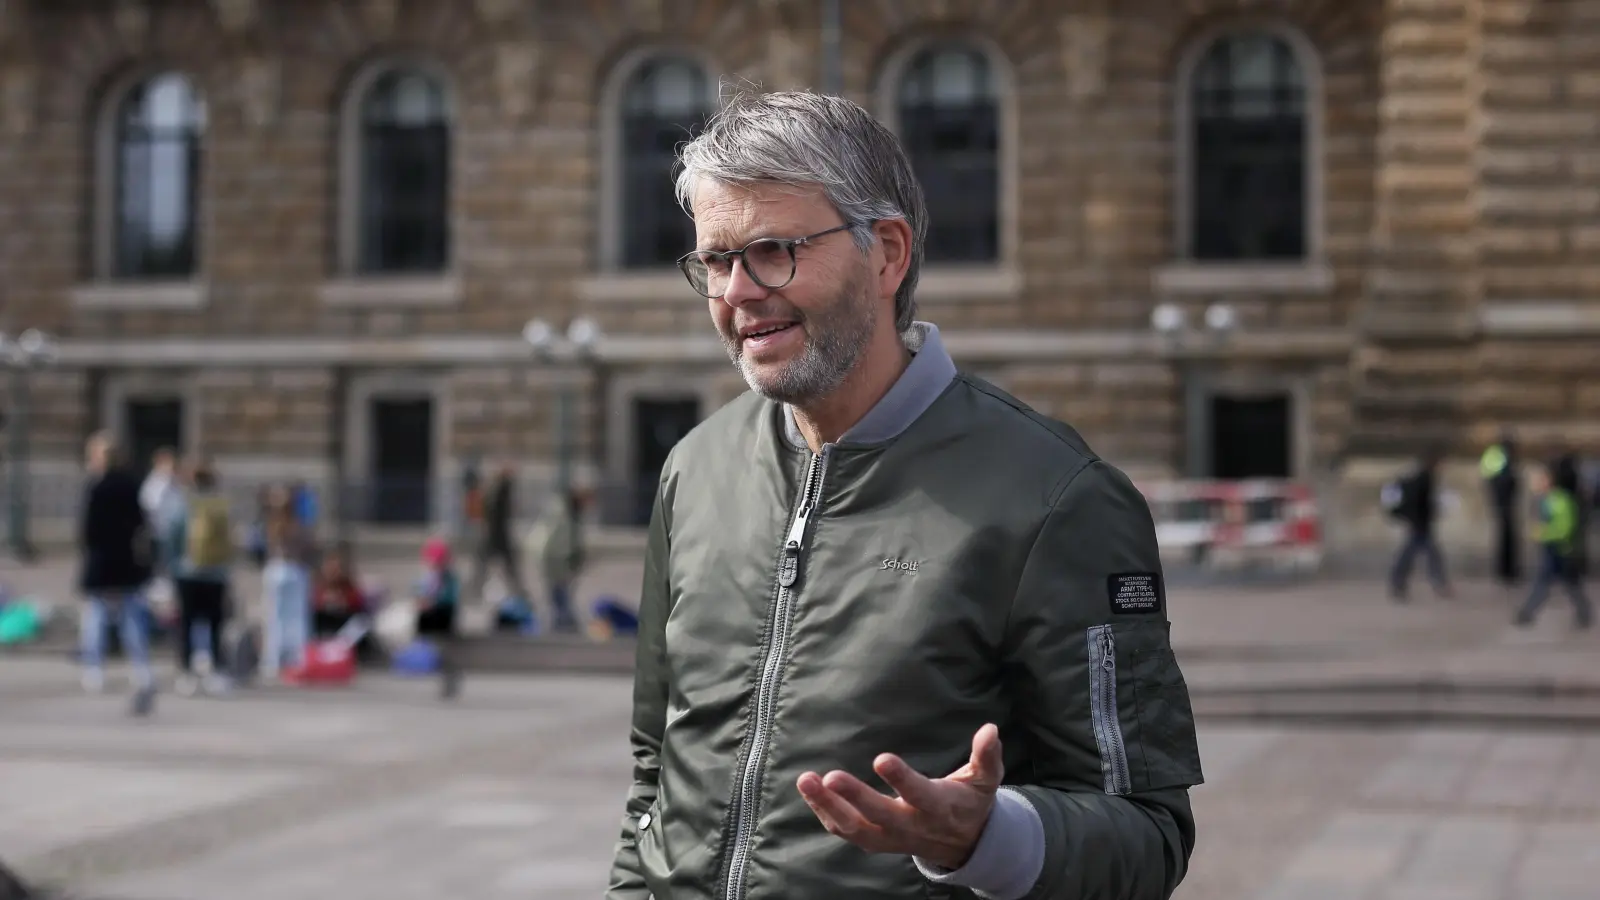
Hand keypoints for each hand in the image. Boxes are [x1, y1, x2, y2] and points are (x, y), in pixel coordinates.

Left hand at [796, 723, 1003, 870]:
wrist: (965, 845)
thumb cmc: (971, 802)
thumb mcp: (985, 781)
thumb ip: (987, 757)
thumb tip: (991, 729)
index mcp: (939, 807)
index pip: (919, 794)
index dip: (901, 779)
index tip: (881, 758)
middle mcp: (912, 825)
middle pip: (880, 815)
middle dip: (855, 797)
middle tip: (831, 776)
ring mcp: (891, 837)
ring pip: (856, 829)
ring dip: (828, 806)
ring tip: (806, 780)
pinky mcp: (877, 841)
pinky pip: (847, 832)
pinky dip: (826, 814)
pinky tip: (810, 792)